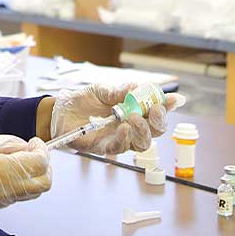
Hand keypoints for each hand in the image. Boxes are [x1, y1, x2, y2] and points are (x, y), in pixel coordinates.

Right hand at [0, 134, 51, 213]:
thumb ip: (10, 143)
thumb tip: (25, 146)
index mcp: (6, 171)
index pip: (41, 162)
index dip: (42, 149)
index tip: (35, 142)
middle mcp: (8, 189)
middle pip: (44, 182)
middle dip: (44, 166)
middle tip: (33, 153)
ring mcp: (3, 200)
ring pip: (34, 191)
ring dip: (34, 176)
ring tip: (19, 161)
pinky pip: (19, 196)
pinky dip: (21, 183)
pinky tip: (8, 171)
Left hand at [49, 82, 186, 154]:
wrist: (60, 111)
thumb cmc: (83, 101)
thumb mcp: (103, 90)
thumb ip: (120, 91)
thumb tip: (139, 88)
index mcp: (135, 111)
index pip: (157, 112)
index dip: (168, 107)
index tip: (174, 99)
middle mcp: (131, 128)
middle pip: (156, 131)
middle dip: (159, 121)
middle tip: (154, 110)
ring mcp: (119, 139)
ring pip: (142, 143)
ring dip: (143, 131)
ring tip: (133, 118)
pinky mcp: (104, 147)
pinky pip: (120, 148)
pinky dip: (124, 138)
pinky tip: (123, 127)